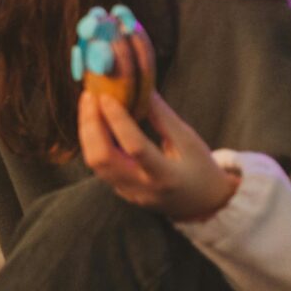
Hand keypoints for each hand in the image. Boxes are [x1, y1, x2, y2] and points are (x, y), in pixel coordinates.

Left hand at [76, 29, 236, 223]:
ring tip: (88, 105)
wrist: (204, 204)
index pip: (134, 147)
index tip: (105, 96)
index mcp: (165, 175)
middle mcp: (143, 188)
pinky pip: (99, 167)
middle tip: (89, 96)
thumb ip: (163, 116)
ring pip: (95, 164)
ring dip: (87, 132)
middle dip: (91, 125)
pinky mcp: (121, 192)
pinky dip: (92, 142)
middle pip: (103, 159)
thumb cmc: (201, 169)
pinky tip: (94, 122)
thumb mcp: (188, 140)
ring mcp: (129, 193)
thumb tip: (142, 86)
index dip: (117, 120)